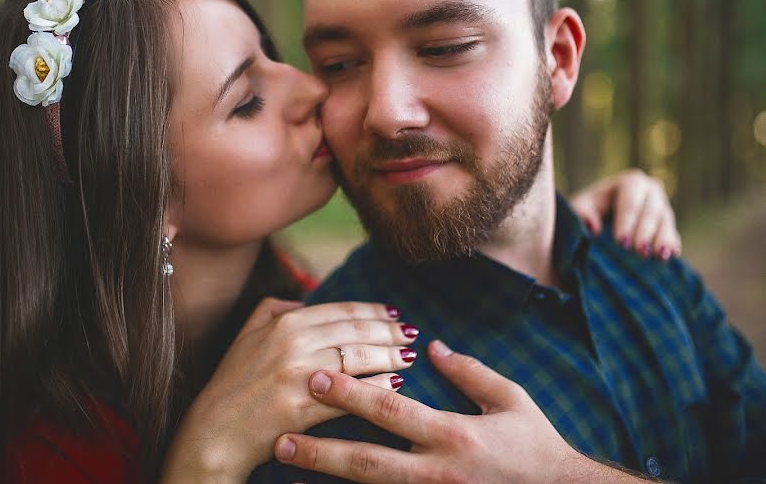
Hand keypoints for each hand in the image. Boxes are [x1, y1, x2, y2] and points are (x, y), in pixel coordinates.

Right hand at [160, 298, 416, 482]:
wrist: (215, 431)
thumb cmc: (232, 383)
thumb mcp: (246, 333)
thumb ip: (273, 308)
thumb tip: (303, 299)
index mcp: (284, 322)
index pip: (342, 311)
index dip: (374, 312)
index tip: (394, 315)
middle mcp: (294, 343)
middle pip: (357, 332)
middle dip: (390, 332)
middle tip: (411, 335)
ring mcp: (299, 376)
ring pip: (359, 359)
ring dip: (391, 357)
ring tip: (409, 358)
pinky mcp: (304, 408)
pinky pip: (352, 394)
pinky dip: (378, 387)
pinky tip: (396, 385)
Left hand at [275, 340, 652, 483]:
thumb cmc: (536, 447)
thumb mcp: (511, 400)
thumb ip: (470, 373)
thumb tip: (431, 346)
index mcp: (454, 434)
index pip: (392, 410)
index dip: (351, 394)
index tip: (316, 376)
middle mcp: (437, 471)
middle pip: (369, 462)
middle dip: (322, 449)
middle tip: (281, 437)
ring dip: (327, 482)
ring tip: (288, 469)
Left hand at [570, 168, 680, 259]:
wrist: (600, 214)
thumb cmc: (588, 209)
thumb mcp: (580, 208)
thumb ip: (582, 213)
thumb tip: (592, 227)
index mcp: (630, 182)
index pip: (630, 201)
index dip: (627, 221)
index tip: (621, 242)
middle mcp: (650, 190)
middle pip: (652, 210)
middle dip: (646, 232)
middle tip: (640, 253)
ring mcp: (662, 206)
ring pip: (666, 221)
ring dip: (663, 239)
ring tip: (660, 257)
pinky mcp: (667, 223)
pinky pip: (673, 232)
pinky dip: (672, 244)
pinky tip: (672, 255)